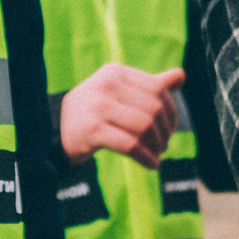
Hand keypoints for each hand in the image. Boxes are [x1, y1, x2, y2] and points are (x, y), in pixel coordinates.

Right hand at [58, 65, 183, 168]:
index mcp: (116, 73)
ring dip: (157, 145)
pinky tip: (152, 165)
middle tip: (164, 146)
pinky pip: (130, 145)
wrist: (57, 129)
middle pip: (153, 108)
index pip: (157, 88)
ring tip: (157, 154)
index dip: (171, 111)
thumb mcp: (120, 93)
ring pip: (144, 126)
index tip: (170, 129)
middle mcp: (106, 85)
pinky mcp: (92, 130)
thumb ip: (150, 85)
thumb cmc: (95, 111)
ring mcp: (97, 107)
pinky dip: (146, 157)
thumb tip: (181, 75)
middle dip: (164, 131)